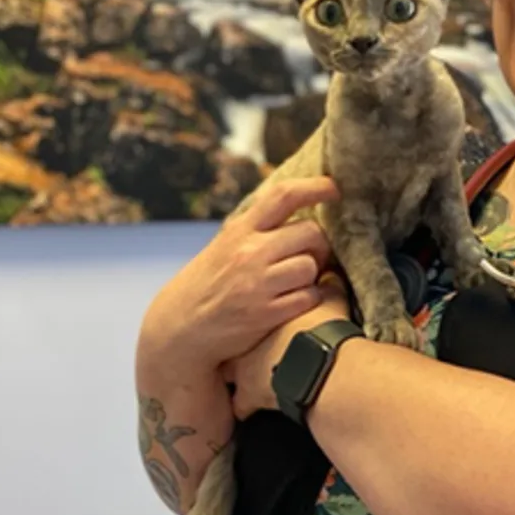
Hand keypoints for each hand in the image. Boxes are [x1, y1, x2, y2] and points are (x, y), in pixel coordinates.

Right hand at [137, 177, 339, 387]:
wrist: (180, 328)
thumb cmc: (209, 284)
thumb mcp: (224, 245)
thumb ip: (256, 228)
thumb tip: (298, 207)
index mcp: (240, 230)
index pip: (284, 195)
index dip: (315, 187)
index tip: (334, 188)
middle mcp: (249, 253)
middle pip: (310, 232)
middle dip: (320, 244)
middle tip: (314, 256)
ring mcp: (258, 284)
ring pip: (311, 267)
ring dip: (312, 276)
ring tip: (296, 283)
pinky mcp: (266, 314)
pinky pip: (309, 298)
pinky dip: (309, 299)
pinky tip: (295, 301)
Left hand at [227, 274, 351, 420]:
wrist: (319, 363)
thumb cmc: (325, 329)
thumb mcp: (331, 299)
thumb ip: (327, 287)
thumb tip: (332, 275)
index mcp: (261, 313)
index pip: (245, 312)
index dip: (251, 318)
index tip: (259, 322)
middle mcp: (245, 338)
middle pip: (231, 339)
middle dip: (239, 343)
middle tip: (256, 347)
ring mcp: (242, 368)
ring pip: (229, 372)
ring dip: (239, 375)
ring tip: (256, 378)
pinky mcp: (249, 395)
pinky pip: (241, 404)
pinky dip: (246, 406)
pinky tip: (253, 407)